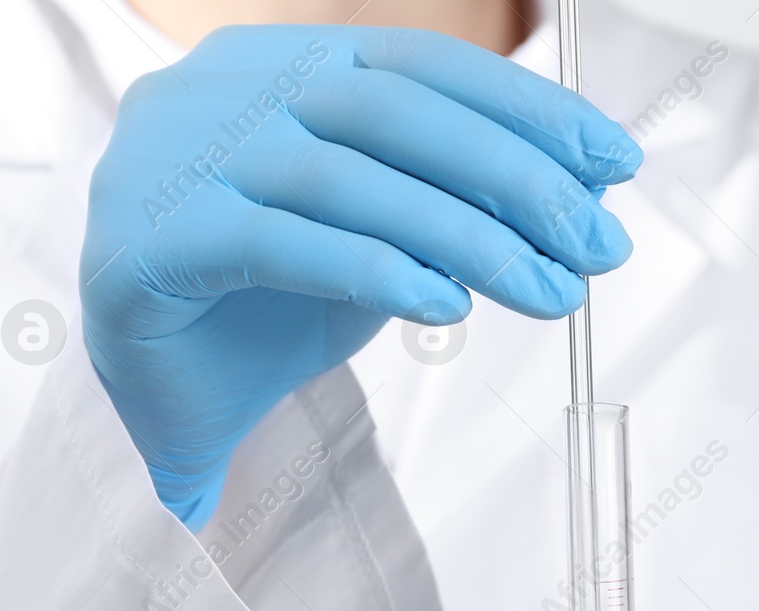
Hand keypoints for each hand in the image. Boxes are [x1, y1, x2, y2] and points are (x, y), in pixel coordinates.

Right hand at [81, 26, 640, 528]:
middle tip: (596, 242)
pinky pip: (279, 244)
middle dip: (512, 176)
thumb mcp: (390, 238)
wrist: (175, 399)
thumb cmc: (278, 304)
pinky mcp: (144, 240)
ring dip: (465, 236)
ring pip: (343, 177)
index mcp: (280, 63)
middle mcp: (220, 88)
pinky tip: (446, 306)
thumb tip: (589, 194)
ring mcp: (171, 157)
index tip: (614, 161)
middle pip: (389, 111)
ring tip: (547, 291)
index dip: (524, 109)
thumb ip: (460, 202)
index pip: (419, 66)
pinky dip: (374, 270)